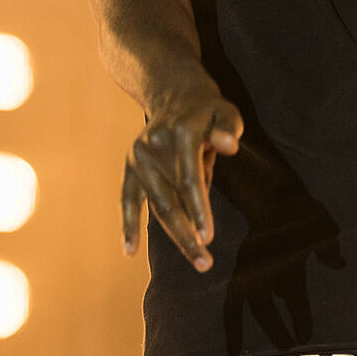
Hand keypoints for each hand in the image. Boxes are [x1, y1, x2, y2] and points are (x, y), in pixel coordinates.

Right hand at [121, 79, 243, 270]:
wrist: (174, 93)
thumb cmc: (207, 110)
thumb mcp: (225, 111)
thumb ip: (229, 128)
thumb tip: (229, 146)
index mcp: (180, 131)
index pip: (188, 177)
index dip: (199, 208)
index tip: (209, 237)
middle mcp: (154, 144)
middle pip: (170, 198)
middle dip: (187, 233)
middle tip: (205, 263)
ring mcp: (139, 156)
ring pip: (155, 204)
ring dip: (175, 234)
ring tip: (196, 259)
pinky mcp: (130, 165)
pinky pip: (127, 199)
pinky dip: (128, 225)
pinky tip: (130, 251)